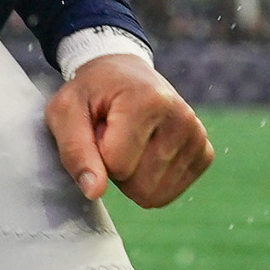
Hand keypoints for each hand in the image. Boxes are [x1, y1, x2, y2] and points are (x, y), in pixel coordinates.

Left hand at [45, 55, 214, 208]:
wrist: (122, 74)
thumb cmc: (90, 94)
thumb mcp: (65, 112)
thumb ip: (75, 151)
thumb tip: (95, 192)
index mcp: (149, 101)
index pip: (117, 165)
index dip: (98, 155)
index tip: (99, 129)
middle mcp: (182, 118)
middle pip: (140, 186)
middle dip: (117, 169)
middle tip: (113, 137)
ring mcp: (198, 136)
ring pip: (155, 195)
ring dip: (133, 176)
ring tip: (128, 142)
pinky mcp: (204, 153)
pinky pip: (169, 194)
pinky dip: (151, 180)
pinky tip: (146, 150)